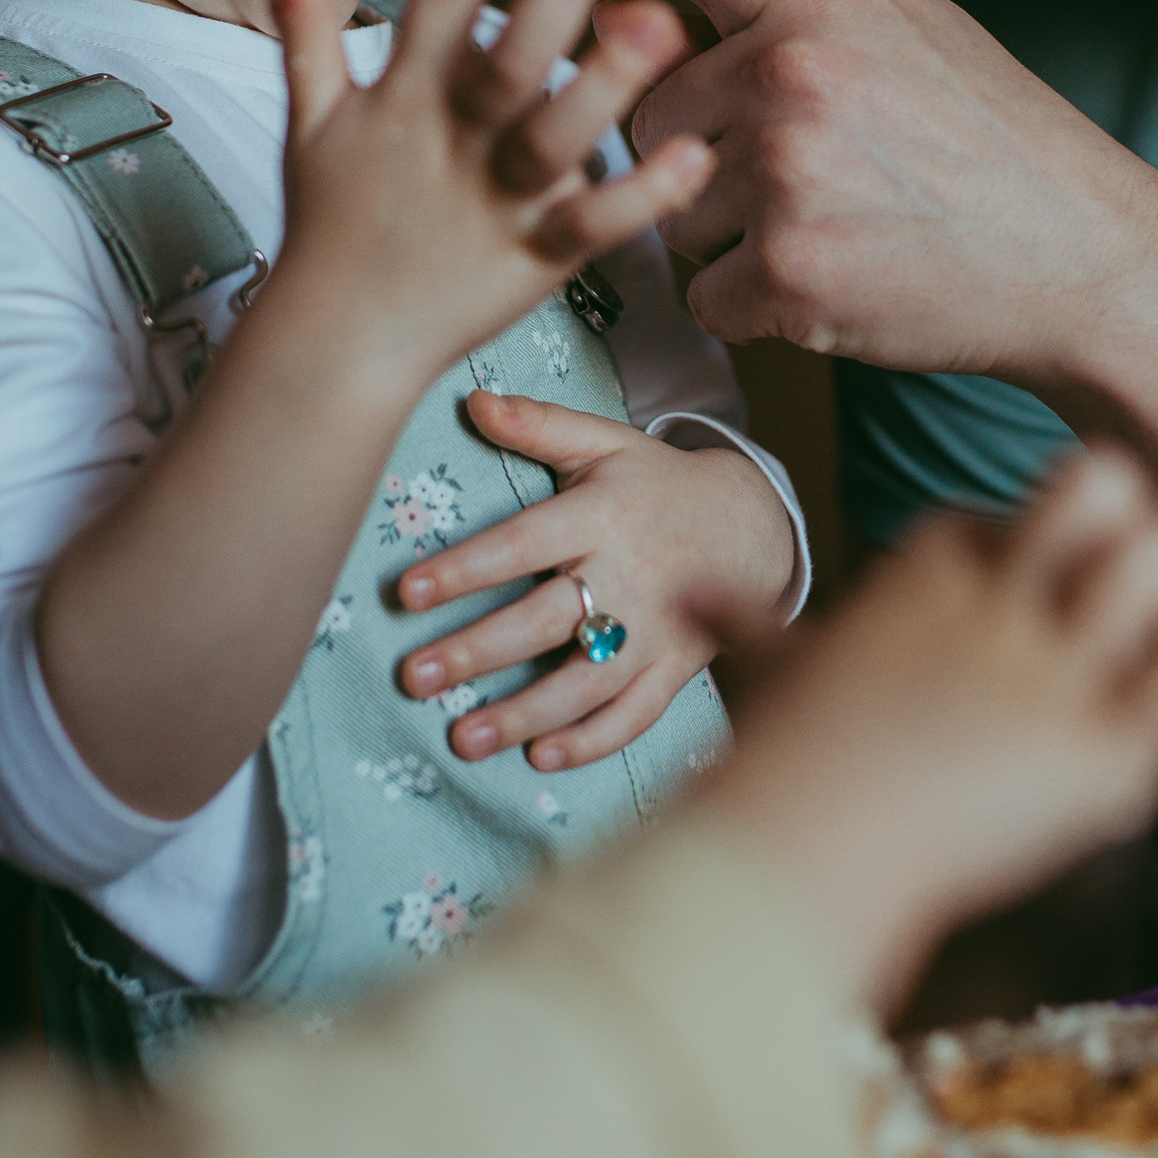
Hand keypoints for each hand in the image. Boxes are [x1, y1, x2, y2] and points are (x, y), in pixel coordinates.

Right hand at [252, 0, 713, 389]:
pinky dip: (641, 197)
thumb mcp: (309, 125)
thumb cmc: (331, 228)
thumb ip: (304, 37)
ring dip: (607, 86)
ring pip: (555, 139)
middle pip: (504, 61)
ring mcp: (494, 204)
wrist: (336, 344)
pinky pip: (593, 227)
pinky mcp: (534, 262)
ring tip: (661, 27)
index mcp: (404, 99)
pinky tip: (692, 158)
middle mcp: (451, 144)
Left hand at [393, 393, 797, 767]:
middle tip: (414, 677)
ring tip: (462, 738)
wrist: (750, 524)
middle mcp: (628, 577)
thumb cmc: (655, 483)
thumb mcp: (604, 442)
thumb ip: (539, 424)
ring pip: (584, 683)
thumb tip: (471, 399)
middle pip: (545, 621)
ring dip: (522, 715)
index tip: (407, 592)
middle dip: (477, 652)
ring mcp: (656, 630)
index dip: (466, 569)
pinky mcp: (675, 669)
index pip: (522, 545)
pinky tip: (539, 758)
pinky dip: (590, 742)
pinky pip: (634, 716)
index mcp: (602, 516)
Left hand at [425, 0, 1157, 377]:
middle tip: (820, 166)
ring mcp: (790, 166)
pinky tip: (842, 279)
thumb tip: (662, 20)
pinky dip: (760, 301)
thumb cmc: (991, 145)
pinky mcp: (789, 269)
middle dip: (702, 147)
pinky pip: (707, 287)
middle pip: (650, 103)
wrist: (1088, 263)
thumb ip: (782, 10)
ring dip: (732, 227)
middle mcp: (793, 62)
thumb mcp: (902, 28)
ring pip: (670, 202)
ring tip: (844, 220)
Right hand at [709, 446, 1157, 1010]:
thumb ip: (746, 627)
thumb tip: (686, 594)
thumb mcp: (770, 677)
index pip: (1001, 514)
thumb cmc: (784, 773)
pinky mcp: (1105, 747)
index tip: (1028, 598)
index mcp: (926, 576)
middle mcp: (1000, 603)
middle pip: (1101, 484)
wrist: (798, 851)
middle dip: (1129, 521)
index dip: (1029, 548)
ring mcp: (1055, 669)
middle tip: (1131, 586)